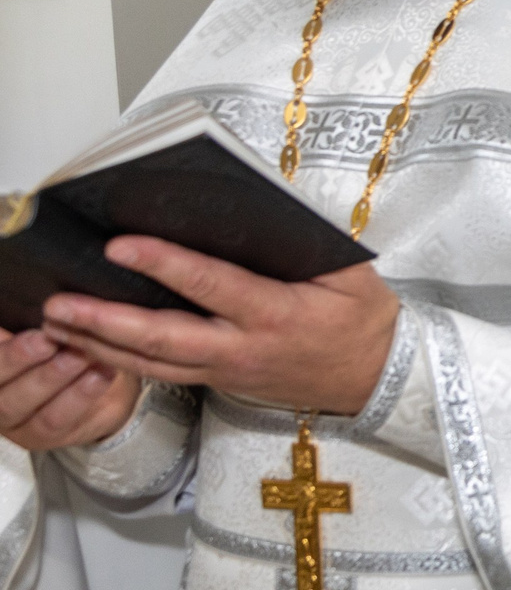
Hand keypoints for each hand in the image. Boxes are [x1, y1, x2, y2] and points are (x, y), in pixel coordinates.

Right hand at [0, 327, 142, 451]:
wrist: (99, 381)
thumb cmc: (65, 343)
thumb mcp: (45, 324)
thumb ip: (31, 315)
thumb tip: (53, 298)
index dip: (1, 342)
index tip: (14, 325)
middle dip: (16, 357)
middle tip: (46, 338)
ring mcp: (10, 417)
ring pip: (20, 401)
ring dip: (52, 376)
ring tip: (80, 355)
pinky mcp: (38, 436)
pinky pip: (54, 418)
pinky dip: (79, 395)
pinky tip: (101, 373)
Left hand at [39, 238, 396, 416]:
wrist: (375, 378)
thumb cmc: (362, 320)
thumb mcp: (352, 275)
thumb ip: (307, 244)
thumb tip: (260, 207)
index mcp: (277, 315)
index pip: (211, 287)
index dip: (165, 265)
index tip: (122, 244)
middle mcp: (244, 349)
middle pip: (163, 338)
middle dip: (106, 320)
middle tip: (60, 302)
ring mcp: (226, 371)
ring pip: (151, 362)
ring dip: (98, 343)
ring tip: (55, 322)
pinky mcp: (217, 382)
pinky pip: (160, 373)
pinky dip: (118, 359)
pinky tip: (88, 343)